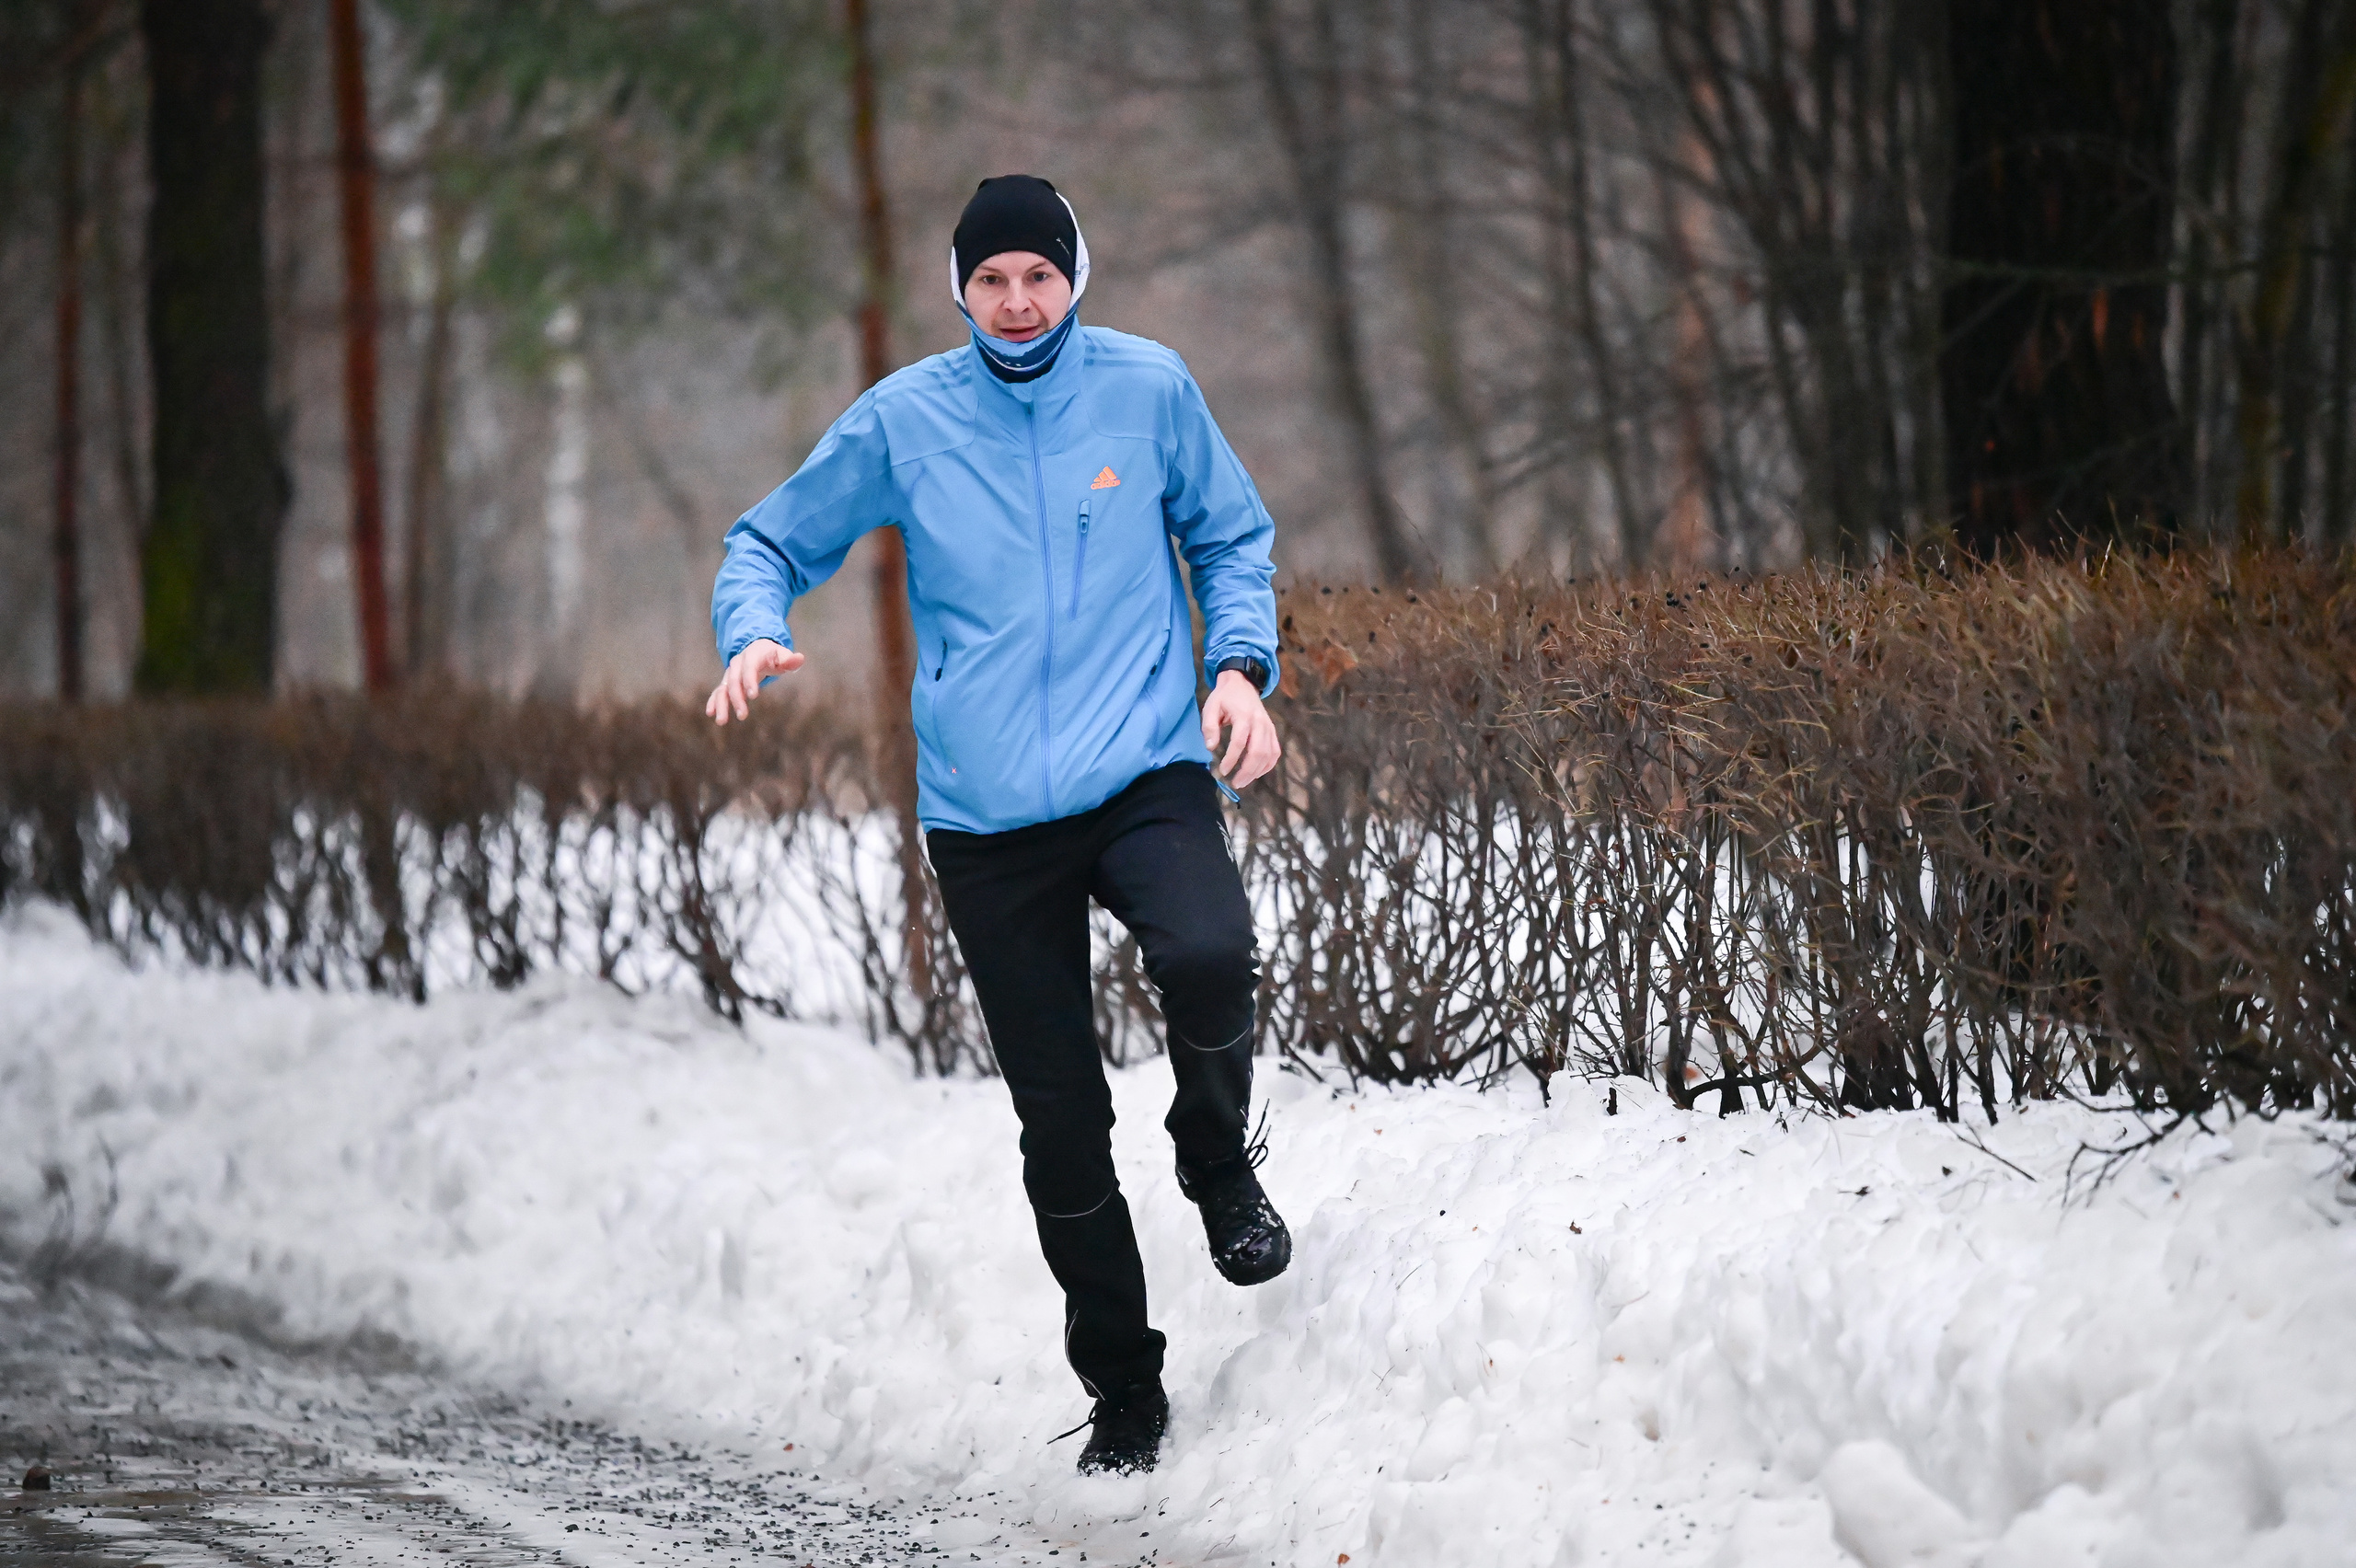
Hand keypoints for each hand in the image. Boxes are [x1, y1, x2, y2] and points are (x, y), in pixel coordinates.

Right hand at [705, 638, 804, 724]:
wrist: (756, 648)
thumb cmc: (772, 654)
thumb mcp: (781, 655)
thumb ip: (789, 660)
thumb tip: (800, 658)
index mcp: (752, 655)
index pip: (749, 668)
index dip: (749, 681)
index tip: (753, 696)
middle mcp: (737, 664)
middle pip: (734, 681)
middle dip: (737, 699)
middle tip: (743, 715)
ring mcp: (730, 674)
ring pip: (723, 689)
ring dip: (721, 704)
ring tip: (721, 721)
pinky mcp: (727, 682)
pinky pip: (718, 692)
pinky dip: (713, 702)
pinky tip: (711, 713)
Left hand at [1202, 669, 1280, 788]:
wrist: (1242, 683)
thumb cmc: (1224, 697)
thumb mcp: (1211, 707)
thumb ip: (1209, 727)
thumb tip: (1211, 748)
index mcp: (1244, 716)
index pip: (1240, 742)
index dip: (1231, 759)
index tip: (1223, 770)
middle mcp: (1260, 722)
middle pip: (1258, 751)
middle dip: (1247, 771)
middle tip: (1236, 783)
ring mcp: (1268, 727)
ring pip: (1268, 754)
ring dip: (1257, 771)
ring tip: (1243, 781)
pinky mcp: (1272, 730)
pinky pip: (1275, 751)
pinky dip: (1268, 764)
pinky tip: (1257, 773)